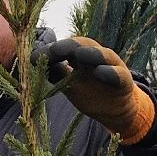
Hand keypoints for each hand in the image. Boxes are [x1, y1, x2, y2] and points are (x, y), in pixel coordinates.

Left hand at [38, 36, 155, 142]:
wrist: (115, 110)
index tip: (34, 56)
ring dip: (91, 53)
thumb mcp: (69, 85)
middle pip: (83, 44)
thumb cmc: (90, 93)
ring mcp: (112, 67)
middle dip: (67, 46)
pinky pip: (118, 75)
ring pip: (103, 55)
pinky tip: (100, 73)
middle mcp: (96, 57)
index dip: (50, 50)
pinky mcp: (124, 81)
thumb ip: (55, 73)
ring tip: (79, 53)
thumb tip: (32, 59)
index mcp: (81, 57)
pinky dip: (109, 73)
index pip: (65, 48)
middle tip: (54, 50)